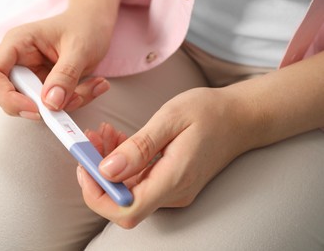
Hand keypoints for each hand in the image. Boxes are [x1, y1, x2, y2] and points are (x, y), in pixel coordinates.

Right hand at [0, 2, 115, 118]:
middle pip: (11, 97)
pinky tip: (96, 84)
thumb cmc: (84, 27)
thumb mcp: (79, 48)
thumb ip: (65, 76)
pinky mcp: (47, 88)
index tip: (36, 108)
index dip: (6, 97)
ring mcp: (33, 77)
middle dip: (43, 105)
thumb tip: (51, 104)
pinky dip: (78, 100)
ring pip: (38, 106)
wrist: (94, 24)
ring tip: (95, 84)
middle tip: (73, 98)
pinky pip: (57, 105)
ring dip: (69, 103)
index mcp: (17, 44)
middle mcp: (19, 62)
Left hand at [77, 88, 256, 227]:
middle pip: (122, 202)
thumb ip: (139, 147)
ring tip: (104, 134)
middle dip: (98, 174)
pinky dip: (122, 163)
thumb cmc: (210, 113)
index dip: (97, 195)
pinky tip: (119, 140)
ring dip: (108, 165)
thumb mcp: (171, 119)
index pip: (126, 210)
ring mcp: (173, 190)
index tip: (84, 166)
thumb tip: (107, 171)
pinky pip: (138, 181)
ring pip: (127, 191)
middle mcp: (173, 193)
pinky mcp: (171, 183)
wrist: (240, 118)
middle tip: (91, 141)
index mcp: (174, 179)